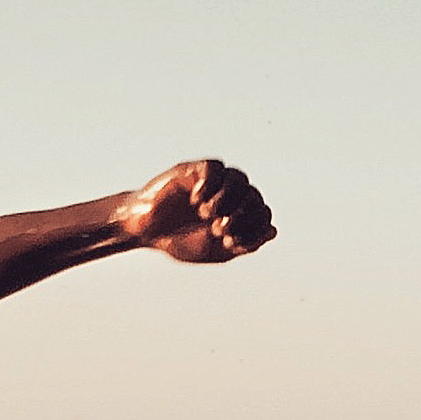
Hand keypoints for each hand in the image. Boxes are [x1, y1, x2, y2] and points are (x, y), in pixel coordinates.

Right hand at [115, 159, 274, 263]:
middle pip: (254, 195)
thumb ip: (245, 244)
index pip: (263, 213)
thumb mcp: (216, 251)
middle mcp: (229, 195)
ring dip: (226, 200)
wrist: (148, 233)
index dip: (253, 228)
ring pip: (239, 178)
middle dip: (240, 216)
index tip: (230, 243)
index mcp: (238, 214)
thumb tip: (273, 231)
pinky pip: (214, 168)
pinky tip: (195, 201)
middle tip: (218, 230)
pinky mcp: (193, 170)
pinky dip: (209, 185)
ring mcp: (213, 181)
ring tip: (206, 214)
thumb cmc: (181, 241)